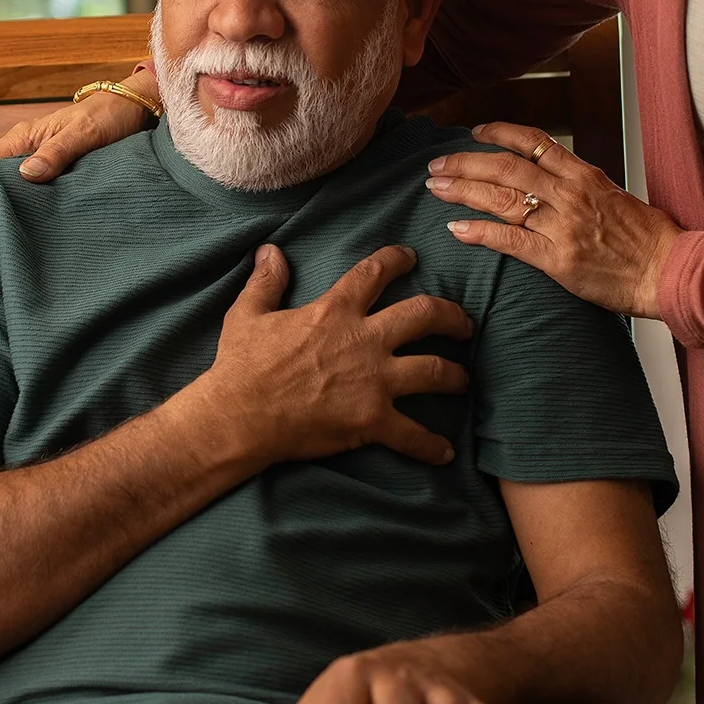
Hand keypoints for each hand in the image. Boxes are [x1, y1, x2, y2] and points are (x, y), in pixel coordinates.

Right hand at [0, 64, 157, 201]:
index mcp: (24, 138)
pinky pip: (18, 187)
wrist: (137, 107)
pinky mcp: (52, 168)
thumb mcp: (85, 135)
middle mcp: (24, 148)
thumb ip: (57, 154)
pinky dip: (1, 201)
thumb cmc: (111, 117)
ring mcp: (36, 158)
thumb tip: (25, 176)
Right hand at [184, 245, 472, 466]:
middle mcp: (364, 340)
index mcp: (334, 311)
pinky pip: (413, 434)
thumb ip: (266, 282)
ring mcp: (373, 381)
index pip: (374, 273)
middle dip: (451, 316)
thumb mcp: (247, 314)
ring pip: (434, 371)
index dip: (396, 260)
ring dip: (455, 375)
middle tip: (463, 323)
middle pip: (424, 315)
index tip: (410, 257)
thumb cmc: (241, 365)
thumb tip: (270, 251)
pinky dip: (431, 446)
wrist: (239, 416)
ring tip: (464, 379)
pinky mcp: (372, 420)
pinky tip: (444, 452)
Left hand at [426, 123, 681, 317]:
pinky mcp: (557, 258)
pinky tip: (456, 228)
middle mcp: (570, 193)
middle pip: (507, 167)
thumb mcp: (615, 195)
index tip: (474, 132)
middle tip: (438, 165)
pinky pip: (509, 240)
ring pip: (502, 199)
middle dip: (466, 163)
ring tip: (436, 188)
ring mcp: (562, 225)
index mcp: (584, 174)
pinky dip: (479, 233)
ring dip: (463, 191)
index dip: (498, 134)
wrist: (668, 270)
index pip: (534, 141)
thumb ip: (581, 185)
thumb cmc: (647, 237)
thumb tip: (553, 178)